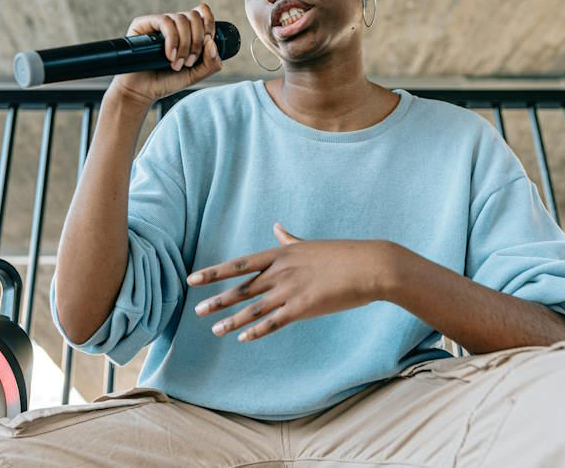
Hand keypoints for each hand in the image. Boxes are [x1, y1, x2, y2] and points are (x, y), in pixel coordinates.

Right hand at [107, 3, 223, 107]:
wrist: (143, 91)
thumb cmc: (167, 81)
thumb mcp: (196, 74)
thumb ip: (211, 63)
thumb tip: (211, 42)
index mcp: (187, 31)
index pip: (202, 13)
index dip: (209, 25)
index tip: (207, 43)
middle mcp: (173, 24)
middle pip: (194, 16)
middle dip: (197, 41)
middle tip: (189, 62)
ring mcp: (158, 22)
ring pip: (181, 19)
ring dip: (185, 44)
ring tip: (177, 64)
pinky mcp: (144, 24)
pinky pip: (165, 22)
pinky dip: (173, 40)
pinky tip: (169, 56)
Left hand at [187, 223, 392, 341]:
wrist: (371, 265)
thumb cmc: (343, 255)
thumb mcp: (310, 245)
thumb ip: (289, 239)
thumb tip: (276, 226)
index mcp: (281, 255)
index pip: (240, 264)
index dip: (216, 272)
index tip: (194, 278)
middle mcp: (282, 271)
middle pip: (242, 287)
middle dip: (217, 299)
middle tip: (196, 309)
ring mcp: (292, 289)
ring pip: (254, 307)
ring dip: (232, 319)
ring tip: (214, 329)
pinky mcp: (305, 306)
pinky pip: (275, 321)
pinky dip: (258, 330)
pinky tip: (243, 338)